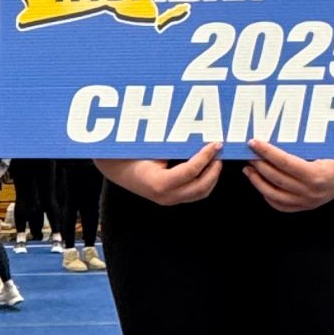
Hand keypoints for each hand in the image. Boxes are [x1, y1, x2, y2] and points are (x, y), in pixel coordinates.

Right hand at [94, 144, 221, 206]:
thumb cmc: (130, 153)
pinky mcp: (171, 198)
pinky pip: (193, 192)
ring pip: (199, 193)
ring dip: (211, 177)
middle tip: (219, 153)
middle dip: (214, 170)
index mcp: (159, 183)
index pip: (191, 171)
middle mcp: (165, 196)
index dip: (206, 156)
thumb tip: (199, 135)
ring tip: (215, 159)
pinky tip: (206, 166)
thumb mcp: (151, 147)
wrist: (114, 168)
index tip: (215, 144)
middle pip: (201, 188)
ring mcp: (168, 200)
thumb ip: (174, 145)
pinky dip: (203, 180)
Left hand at [244, 142, 333, 213]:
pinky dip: (267, 195)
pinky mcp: (307, 206)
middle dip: (258, 164)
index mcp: (318, 175)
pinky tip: (261, 183)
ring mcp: (309, 202)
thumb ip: (305, 142)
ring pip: (274, 195)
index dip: (266, 151)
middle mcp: (312, 192)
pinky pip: (281, 206)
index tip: (253, 142)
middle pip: (276, 178)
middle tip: (248, 152)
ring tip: (248, 169)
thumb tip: (278, 130)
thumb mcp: (329, 144)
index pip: (284, 162)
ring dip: (257, 181)